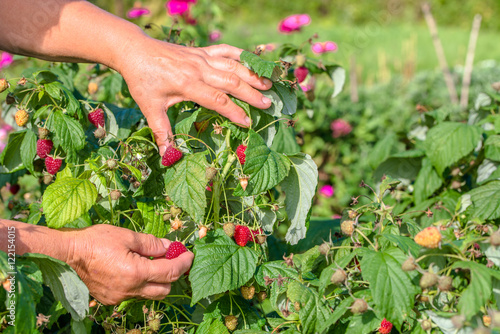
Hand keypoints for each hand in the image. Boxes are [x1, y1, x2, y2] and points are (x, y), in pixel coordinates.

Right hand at [64, 224, 192, 304]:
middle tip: (174, 258)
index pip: (170, 272)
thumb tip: (170, 247)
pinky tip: (137, 269)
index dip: (184, 263)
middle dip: (173, 274)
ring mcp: (119, 297)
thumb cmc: (98, 239)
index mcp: (136, 273)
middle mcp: (130, 290)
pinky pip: (135, 294)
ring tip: (154, 262)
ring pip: (150, 294)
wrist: (70, 251)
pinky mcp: (111, 299)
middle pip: (164, 289)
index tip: (190, 254)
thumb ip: (152, 244)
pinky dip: (141, 284)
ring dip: (157, 281)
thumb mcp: (128, 236)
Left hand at [118, 38, 272, 154]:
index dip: (234, 112)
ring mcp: (201, 57)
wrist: (134, 50)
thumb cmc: (142, 80)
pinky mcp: (201, 51)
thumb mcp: (149, 107)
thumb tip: (167, 157)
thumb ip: (162, 131)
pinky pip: (225, 50)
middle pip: (231, 81)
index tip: (248, 123)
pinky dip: (241, 55)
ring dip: (251, 74)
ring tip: (269, 85)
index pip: (217, 99)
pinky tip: (254, 61)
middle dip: (251, 94)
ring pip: (232, 65)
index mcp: (187, 84)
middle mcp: (198, 69)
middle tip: (268, 104)